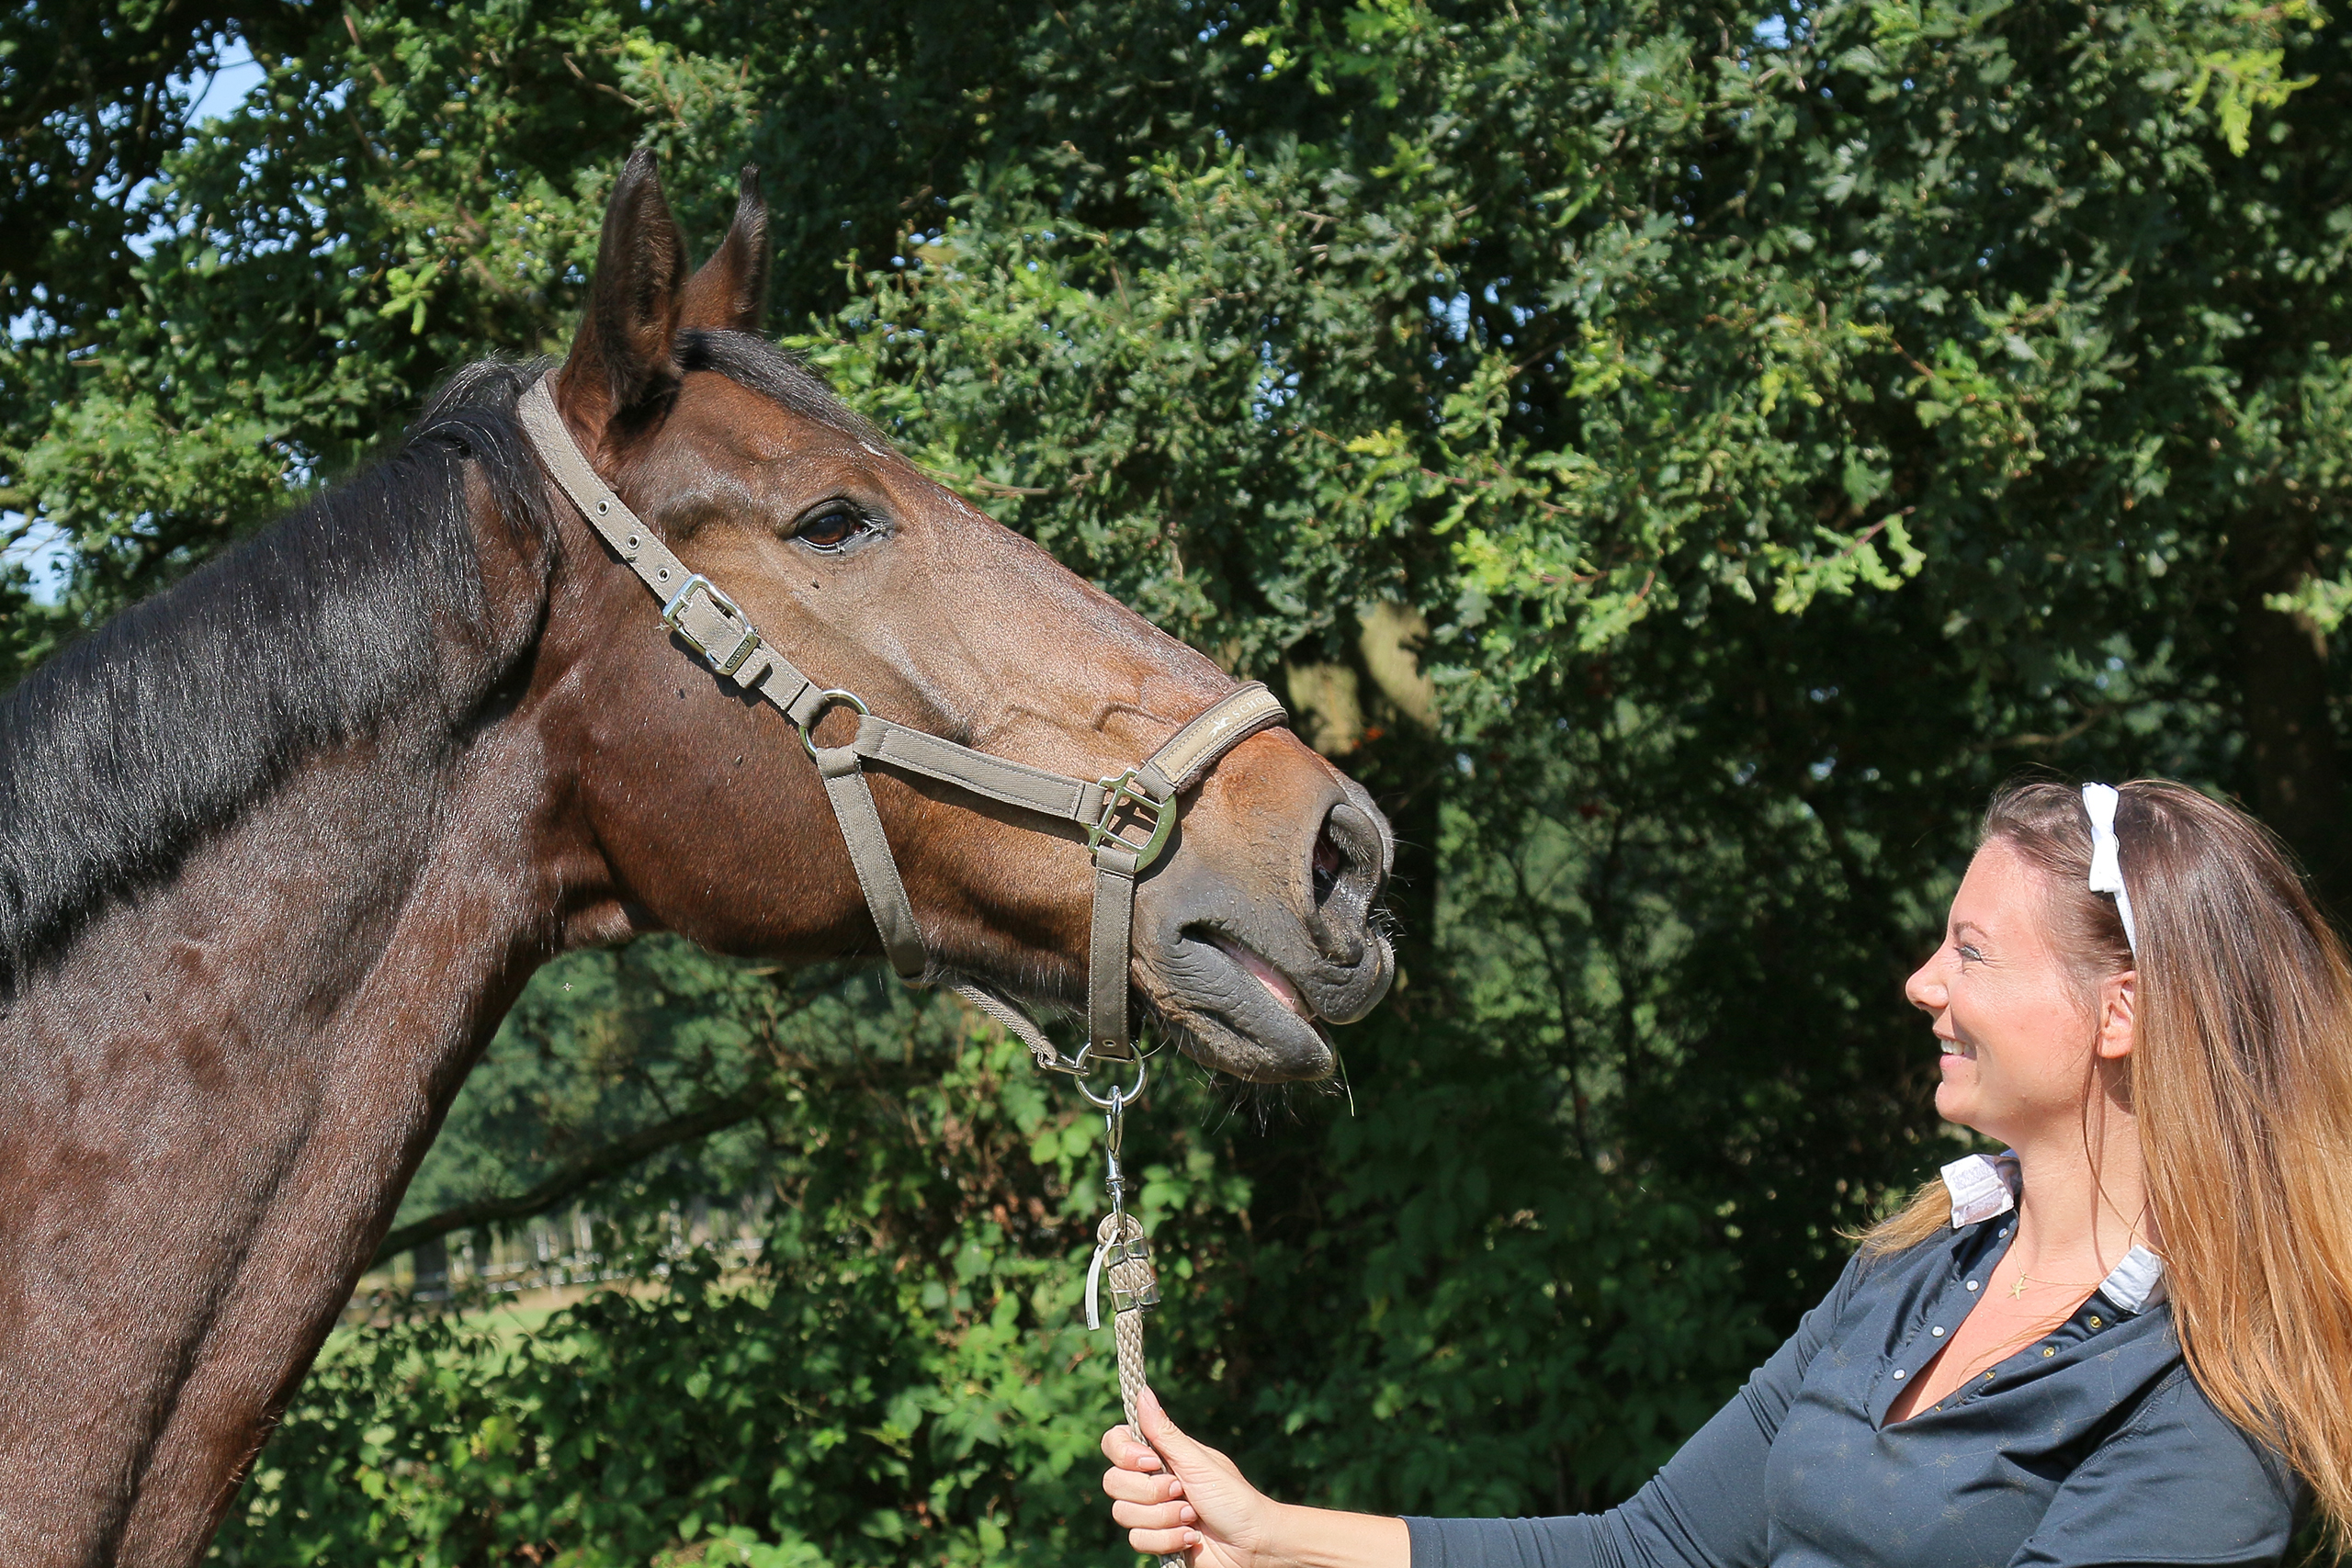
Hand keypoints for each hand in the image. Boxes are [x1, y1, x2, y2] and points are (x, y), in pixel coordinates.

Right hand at [1100, 1387, 1279, 1566]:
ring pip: (1122, 1513)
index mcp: (1159, 1455)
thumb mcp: (1198, 1463)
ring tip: (1192, 1518)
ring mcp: (1150, 1512)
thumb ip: (1165, 1433)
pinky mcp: (1154, 1539)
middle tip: (1181, 1491)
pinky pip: (1137, 1540)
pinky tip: (1190, 1537)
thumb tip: (1143, 1392)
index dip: (1124, 1454)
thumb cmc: (1233, 1498)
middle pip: (1113, 1482)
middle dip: (1151, 1492)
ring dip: (1163, 1518)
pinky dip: (1167, 1539)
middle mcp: (1149, 1481)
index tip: (1152, 1462)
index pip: (1115, 1443)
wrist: (1251, 1545)